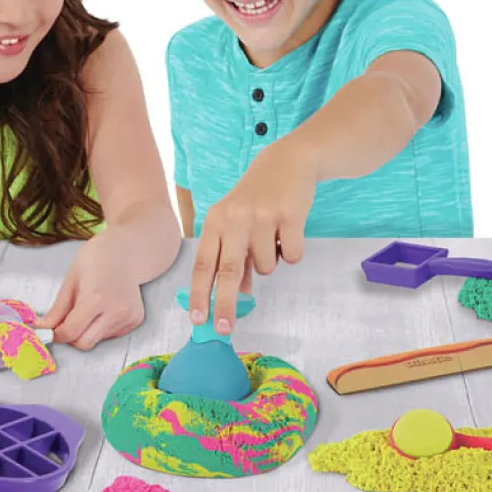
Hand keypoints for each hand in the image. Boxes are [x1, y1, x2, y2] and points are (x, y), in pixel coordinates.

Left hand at [36, 235, 145, 349]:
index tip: (51, 330)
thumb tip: (41, 328)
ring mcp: (128, 317)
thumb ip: (57, 310)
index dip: (56, 334)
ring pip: (97, 340)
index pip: (70, 332)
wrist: (124, 252)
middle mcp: (115, 311)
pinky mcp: (135, 320)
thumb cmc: (94, 261)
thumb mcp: (70, 281)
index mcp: (95, 298)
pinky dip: (102, 328)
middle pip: (84, 343)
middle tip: (69, 320)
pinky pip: (110, 335)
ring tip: (91, 307)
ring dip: (88, 331)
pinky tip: (105, 308)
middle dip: (72, 336)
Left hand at [188, 142, 313, 332]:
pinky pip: (292, 256)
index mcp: (216, 221)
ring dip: (271, 262)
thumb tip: (238, 294)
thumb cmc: (257, 196)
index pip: (203, 264)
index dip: (199, 294)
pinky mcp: (290, 215)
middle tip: (224, 329)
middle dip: (225, 304)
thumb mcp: (236, 222)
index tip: (198, 320)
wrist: (288, 161)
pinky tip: (290, 231)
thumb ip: (234, 257)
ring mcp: (262, 216)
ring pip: (266, 266)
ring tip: (274, 238)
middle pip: (227, 271)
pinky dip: (293, 252)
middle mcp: (235, 218)